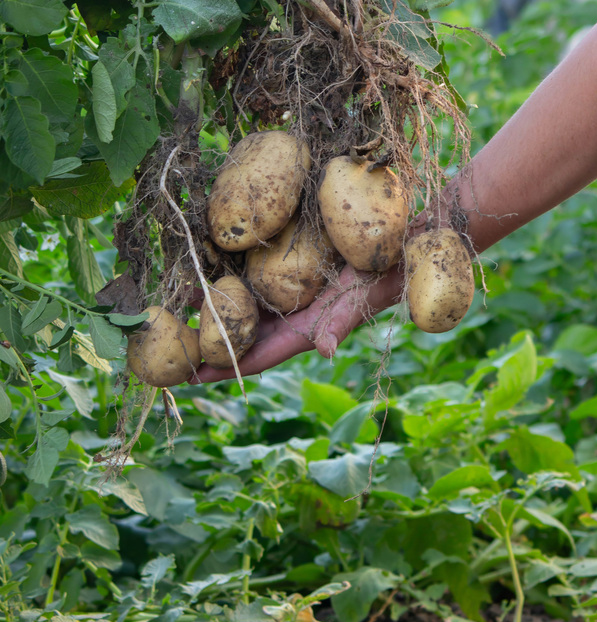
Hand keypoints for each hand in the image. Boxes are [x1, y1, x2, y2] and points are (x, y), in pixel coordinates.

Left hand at [192, 262, 403, 382]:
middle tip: (169, 342)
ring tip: (180, 300)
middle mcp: (292, 316)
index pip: (258, 356)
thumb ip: (340, 324)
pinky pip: (253, 278)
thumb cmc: (384, 276)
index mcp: (304, 331)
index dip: (224, 367)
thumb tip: (325, 351)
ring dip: (215, 306)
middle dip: (209, 340)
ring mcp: (290, 294)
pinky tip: (208, 264)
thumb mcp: (361, 298)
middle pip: (242, 335)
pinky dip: (230, 276)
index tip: (189, 376)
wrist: (402, 246)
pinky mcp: (291, 271)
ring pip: (244, 307)